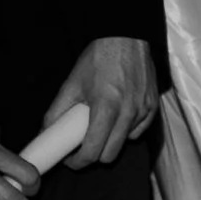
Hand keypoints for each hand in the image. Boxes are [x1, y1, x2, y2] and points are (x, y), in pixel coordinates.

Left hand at [43, 37, 157, 171]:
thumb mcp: (72, 84)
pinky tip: (118, 117)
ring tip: (102, 125)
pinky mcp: (153, 106)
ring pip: (125, 143)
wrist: (125, 37)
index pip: (92, 151)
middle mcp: (127, 112)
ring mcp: (143, 110)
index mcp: (105, 108)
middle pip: (110, 155)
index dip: (78, 162)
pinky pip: (138, 131)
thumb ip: (57, 111)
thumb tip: (46, 133)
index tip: (71, 159)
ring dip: (111, 141)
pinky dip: (127, 131)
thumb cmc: (98, 59)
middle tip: (84, 145)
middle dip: (94, 155)